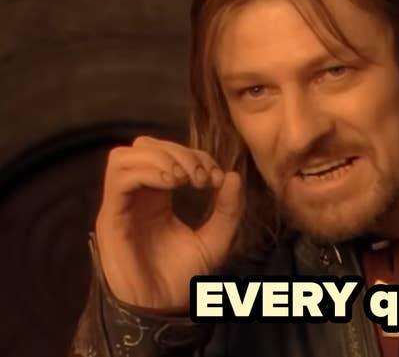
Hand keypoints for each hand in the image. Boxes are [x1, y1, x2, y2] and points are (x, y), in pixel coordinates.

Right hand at [95, 136, 241, 310]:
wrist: (162, 308)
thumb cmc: (184, 275)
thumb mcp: (217, 239)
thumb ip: (228, 209)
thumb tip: (233, 175)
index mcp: (158, 196)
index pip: (168, 153)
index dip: (195, 155)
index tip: (216, 178)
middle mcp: (136, 195)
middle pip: (145, 146)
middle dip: (179, 153)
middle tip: (202, 177)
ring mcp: (121, 204)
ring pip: (126, 156)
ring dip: (160, 158)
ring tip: (185, 179)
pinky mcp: (110, 217)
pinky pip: (119, 178)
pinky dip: (147, 172)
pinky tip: (172, 184)